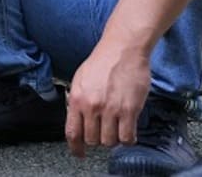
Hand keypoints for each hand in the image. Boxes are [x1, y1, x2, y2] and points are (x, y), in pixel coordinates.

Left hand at [64, 41, 150, 156]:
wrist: (122, 49)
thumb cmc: (102, 62)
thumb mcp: (80, 80)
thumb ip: (78, 101)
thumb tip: (77, 120)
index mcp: (77, 99)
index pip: (72, 132)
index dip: (75, 147)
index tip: (79, 153)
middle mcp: (92, 106)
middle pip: (92, 140)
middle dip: (97, 139)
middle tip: (103, 132)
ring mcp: (111, 109)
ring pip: (110, 142)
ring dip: (113, 139)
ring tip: (116, 128)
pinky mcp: (129, 110)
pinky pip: (127, 137)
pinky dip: (128, 139)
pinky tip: (128, 131)